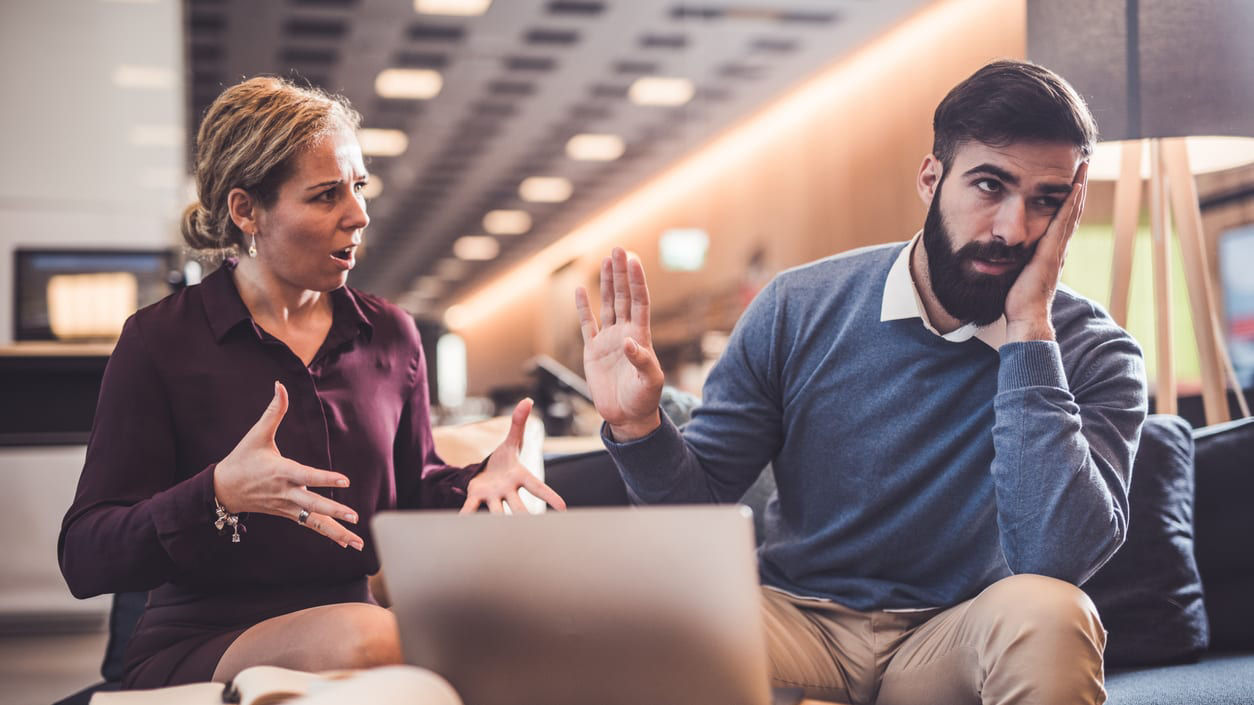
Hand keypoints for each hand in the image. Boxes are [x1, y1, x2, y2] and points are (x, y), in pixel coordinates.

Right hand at [213, 381, 363, 549]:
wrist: (222, 490)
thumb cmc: (242, 459)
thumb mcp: (256, 435)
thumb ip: (274, 411)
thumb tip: (280, 385)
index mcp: (281, 472)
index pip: (306, 476)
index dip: (325, 478)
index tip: (344, 481)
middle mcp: (286, 493)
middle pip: (312, 505)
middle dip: (333, 511)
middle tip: (354, 516)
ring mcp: (288, 507)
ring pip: (314, 522)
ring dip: (336, 533)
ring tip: (357, 543)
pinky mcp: (289, 515)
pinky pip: (312, 526)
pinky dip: (330, 535)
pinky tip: (348, 543)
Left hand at [461, 399, 566, 513]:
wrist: (487, 473)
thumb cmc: (504, 460)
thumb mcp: (511, 440)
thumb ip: (518, 422)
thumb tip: (526, 400)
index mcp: (520, 477)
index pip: (538, 487)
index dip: (550, 497)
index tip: (563, 508)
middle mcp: (509, 491)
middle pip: (518, 505)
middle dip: (522, 514)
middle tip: (529, 524)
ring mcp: (493, 497)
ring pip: (497, 511)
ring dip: (497, 519)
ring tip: (496, 532)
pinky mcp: (477, 498)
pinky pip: (472, 508)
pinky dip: (466, 515)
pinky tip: (461, 523)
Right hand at [574, 248, 664, 440]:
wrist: (628, 416)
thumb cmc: (644, 399)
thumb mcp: (650, 382)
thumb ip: (642, 361)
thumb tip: (629, 342)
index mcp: (641, 336)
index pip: (639, 302)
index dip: (636, 281)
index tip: (633, 260)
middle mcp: (625, 333)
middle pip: (622, 296)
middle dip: (620, 273)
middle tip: (618, 248)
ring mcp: (609, 340)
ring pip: (606, 304)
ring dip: (606, 283)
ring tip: (605, 260)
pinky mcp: (593, 351)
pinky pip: (587, 324)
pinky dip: (583, 307)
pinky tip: (579, 290)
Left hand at [1004, 161, 1088, 342]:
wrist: (1026, 317)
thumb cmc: (1018, 301)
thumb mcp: (1018, 273)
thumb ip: (1018, 260)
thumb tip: (1005, 253)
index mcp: (1051, 252)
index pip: (1062, 220)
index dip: (1069, 200)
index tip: (1072, 180)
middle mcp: (1058, 248)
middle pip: (1072, 211)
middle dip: (1078, 187)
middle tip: (1083, 165)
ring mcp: (1057, 249)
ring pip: (1071, 212)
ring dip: (1078, 188)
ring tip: (1083, 167)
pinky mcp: (1051, 252)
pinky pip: (1063, 223)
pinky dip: (1069, 204)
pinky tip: (1074, 187)